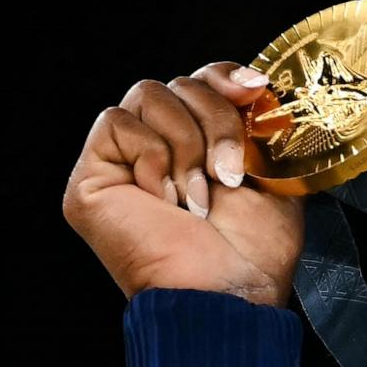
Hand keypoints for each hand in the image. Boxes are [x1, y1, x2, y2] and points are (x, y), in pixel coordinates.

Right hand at [62, 61, 304, 307]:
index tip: (254, 90)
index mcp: (199, 145)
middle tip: (229, 174)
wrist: (227, 289)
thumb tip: (262, 88)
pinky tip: (164, 199)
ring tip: (198, 197)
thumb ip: (262, 128)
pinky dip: (151, 156)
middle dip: (217, 121)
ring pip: (149, 94)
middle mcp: (158, 149)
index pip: (200, 81)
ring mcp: (122, 162)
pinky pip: (116, 122)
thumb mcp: (275, 174)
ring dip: (188, 145)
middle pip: (180, 83)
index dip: (223, 76)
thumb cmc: (253, 250)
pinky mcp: (91, 177)